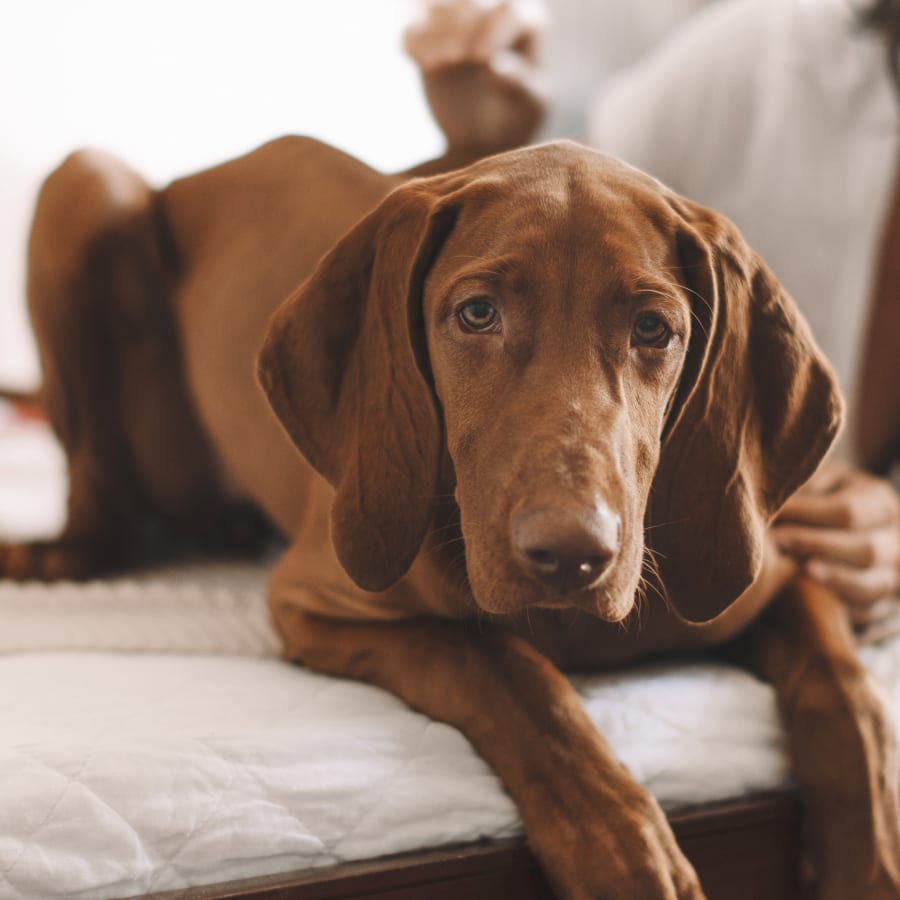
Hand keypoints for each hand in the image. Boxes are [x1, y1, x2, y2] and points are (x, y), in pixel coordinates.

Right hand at [404, 0, 547, 154]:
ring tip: (434, 65)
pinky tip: (416, 60)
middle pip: (472, 0)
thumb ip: (520, 85)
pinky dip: (411, 39)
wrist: (486, 135)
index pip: (508, 10)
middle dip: (460, 25)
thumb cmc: (517, 117)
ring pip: (438, 6)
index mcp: (526, 22)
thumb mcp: (529, 107)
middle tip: (453, 59)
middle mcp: (492, 10)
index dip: (492, 30)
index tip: (480, 60)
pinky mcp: (428, 37)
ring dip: (433, 31)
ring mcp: (457, 22)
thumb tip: (495, 68)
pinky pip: (413, 26)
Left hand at [773, 460, 899, 627]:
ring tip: (800, 570)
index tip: (775, 513)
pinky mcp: (883, 605)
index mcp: (879, 503)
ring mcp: (893, 575)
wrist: (839, 532)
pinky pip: (867, 611)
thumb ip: (808, 484)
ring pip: (872, 585)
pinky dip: (841, 606)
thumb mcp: (821, 481)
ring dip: (834, 579)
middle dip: (818, 545)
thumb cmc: (823, 499)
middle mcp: (895, 540)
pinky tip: (815, 596)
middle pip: (866, 549)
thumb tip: (784, 492)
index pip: (849, 512)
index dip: (809, 513)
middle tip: (778, 541)